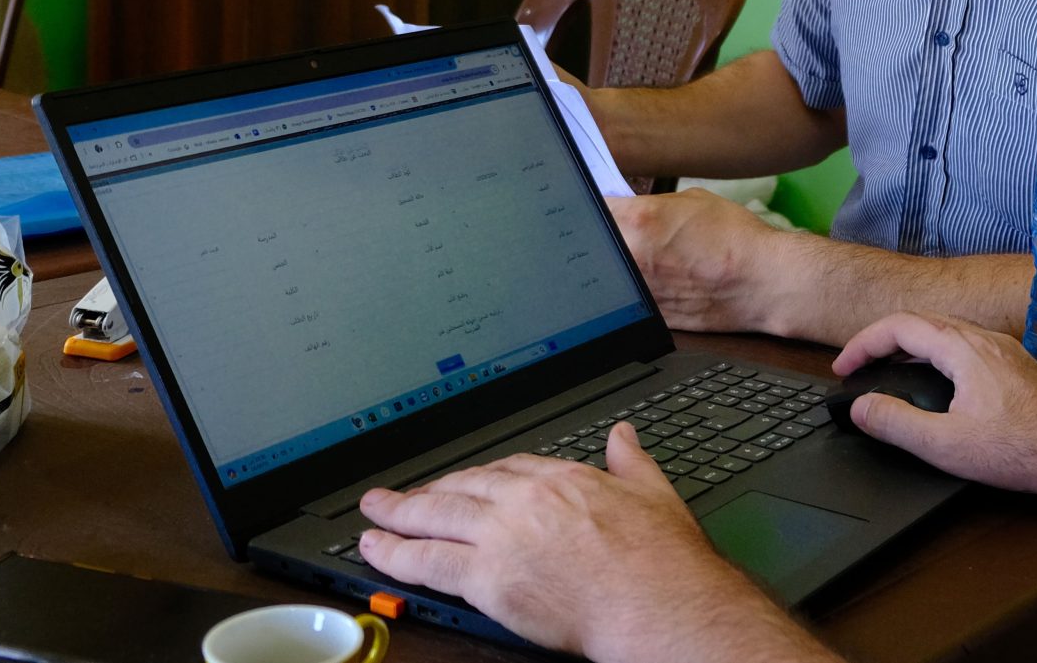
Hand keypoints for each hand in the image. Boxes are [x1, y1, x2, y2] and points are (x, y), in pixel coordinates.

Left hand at [358, 423, 773, 659]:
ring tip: (374, 512)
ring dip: (398, 514)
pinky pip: (429, 562)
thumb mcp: (653, 492)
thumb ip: (631, 461)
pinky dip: (396, 553)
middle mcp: (525, 501)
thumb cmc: (662, 561)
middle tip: (400, 494)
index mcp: (563, 479)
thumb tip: (623, 435)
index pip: (507, 470)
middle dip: (426, 490)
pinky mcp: (488, 579)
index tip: (464, 483)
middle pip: (462, 487)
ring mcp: (502, 538)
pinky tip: (377, 549)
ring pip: (436, 518)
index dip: (478, 478)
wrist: (656, 602)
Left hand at [607, 188, 782, 332]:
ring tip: (646, 259)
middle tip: (619, 234)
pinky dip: (633, 291)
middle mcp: (632, 258)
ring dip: (616, 267)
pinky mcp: (649, 316)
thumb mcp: (692, 201)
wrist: (764, 283)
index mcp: (639, 221)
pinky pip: (628, 300)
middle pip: (593, 245)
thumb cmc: (735, 238)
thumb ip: (652, 205)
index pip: (592, 208)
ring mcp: (638, 292)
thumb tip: (628, 208)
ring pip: (608, 276)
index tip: (594, 208)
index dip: (592, 206)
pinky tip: (657, 282)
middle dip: (602, 238)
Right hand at [833, 312, 1036, 495]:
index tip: (843, 368)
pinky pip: (965, 345)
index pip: (899, 325)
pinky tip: (935, 384)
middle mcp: (985, 338)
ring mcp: (1004, 349)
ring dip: (909, 346)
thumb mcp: (945, 445)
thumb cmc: (1020, 451)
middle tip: (858, 368)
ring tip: (888, 373)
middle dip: (882, 341)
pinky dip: (936, 355)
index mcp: (964, 348)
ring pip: (945, 332)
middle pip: (921, 322)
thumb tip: (860, 407)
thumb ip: (896, 424)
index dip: (863, 343)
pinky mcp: (1016, 365)